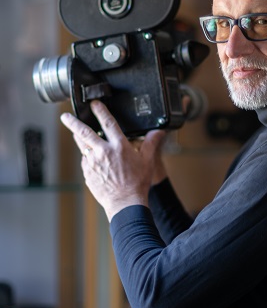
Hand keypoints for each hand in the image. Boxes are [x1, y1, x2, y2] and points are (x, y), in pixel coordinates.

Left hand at [60, 100, 166, 220]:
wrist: (125, 203)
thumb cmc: (138, 183)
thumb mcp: (147, 160)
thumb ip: (151, 143)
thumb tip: (159, 131)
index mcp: (119, 146)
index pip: (108, 123)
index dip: (100, 111)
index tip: (94, 104)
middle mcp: (103, 152)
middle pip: (84, 132)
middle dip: (73, 122)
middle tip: (65, 116)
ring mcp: (93, 163)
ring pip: (82, 146)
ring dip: (78, 138)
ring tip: (75, 132)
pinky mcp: (88, 173)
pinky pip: (86, 161)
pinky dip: (88, 158)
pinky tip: (94, 160)